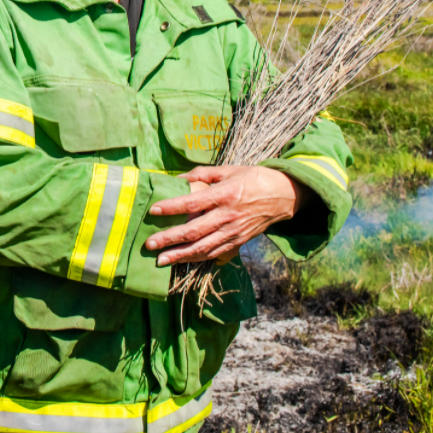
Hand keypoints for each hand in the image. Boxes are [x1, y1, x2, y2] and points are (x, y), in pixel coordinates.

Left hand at [145, 166, 309, 266]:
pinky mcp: (239, 242)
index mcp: (224, 194)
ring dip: (180, 256)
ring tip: (161, 260)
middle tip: (149, 245)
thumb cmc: (252, 179)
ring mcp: (234, 232)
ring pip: (203, 248)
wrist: (283, 196)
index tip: (153, 210)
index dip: (172, 207)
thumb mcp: (228, 170)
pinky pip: (215, 253)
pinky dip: (198, 259)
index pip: (193, 202)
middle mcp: (228, 216)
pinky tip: (182, 262)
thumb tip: (178, 178)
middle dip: (170, 239)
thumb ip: (202, 174)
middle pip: (194, 231)